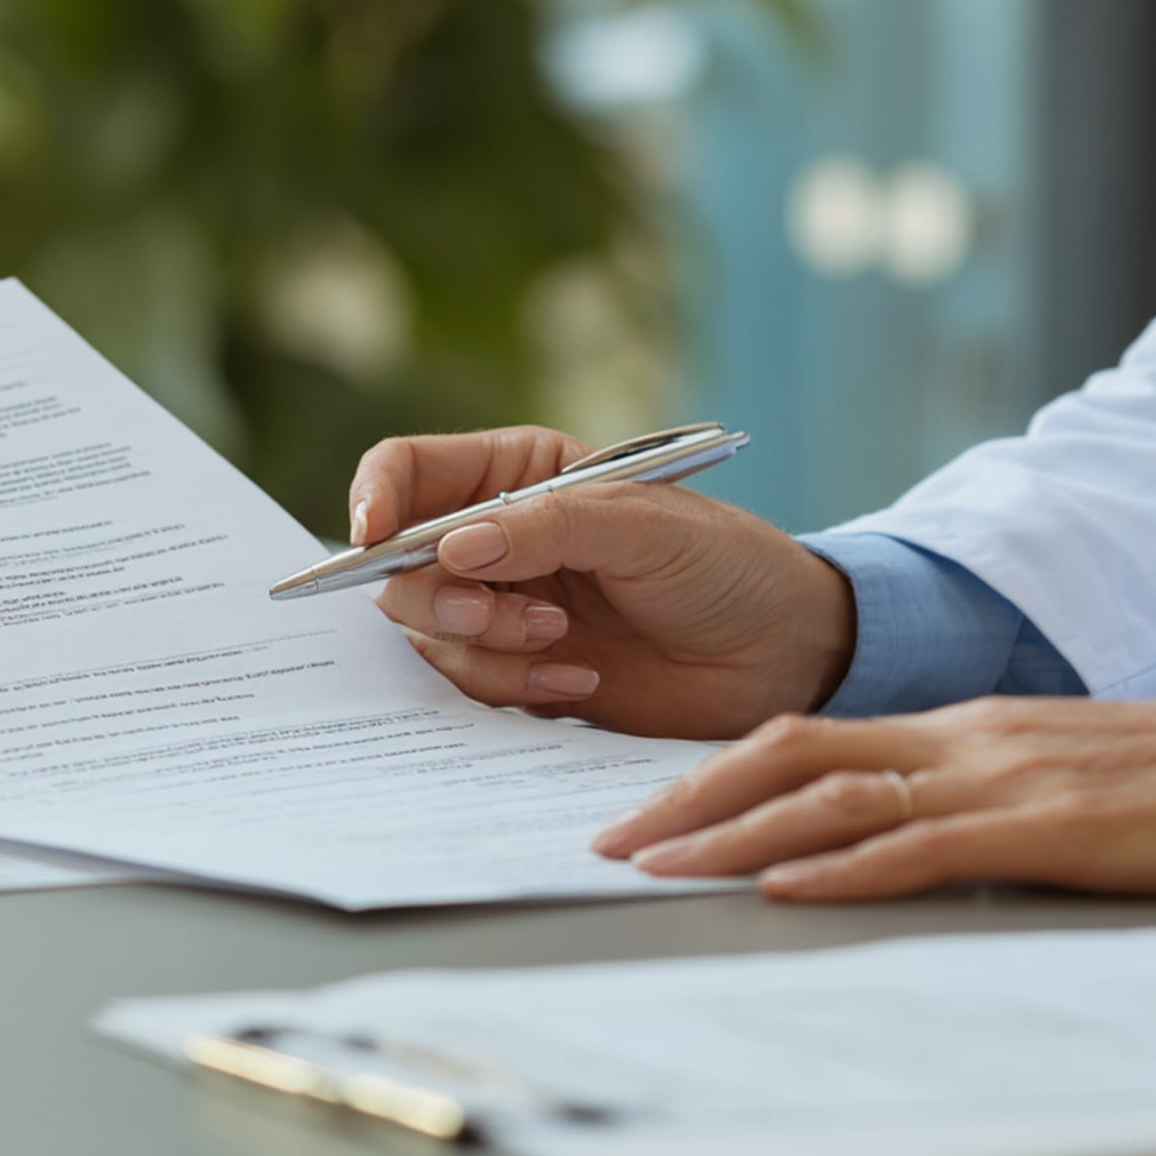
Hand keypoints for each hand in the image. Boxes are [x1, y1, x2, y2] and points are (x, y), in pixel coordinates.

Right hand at [350, 427, 854, 737]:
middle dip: (435, 594)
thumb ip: (544, 527)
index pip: (407, 471)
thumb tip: (450, 549)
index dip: (375, 500)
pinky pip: (468, 684)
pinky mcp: (519, 670)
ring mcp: (503, 606)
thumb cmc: (724, 563)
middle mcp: (494, 538)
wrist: (783, 653)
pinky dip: (512, 684)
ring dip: (485, 644)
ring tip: (564, 644)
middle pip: (398, 563)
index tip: (373, 539)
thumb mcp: (642, 523)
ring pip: (428, 629)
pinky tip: (579, 677)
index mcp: (515, 472)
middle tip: (496, 612)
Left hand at [591, 695, 1155, 899]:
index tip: (643, 812)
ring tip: (661, 867)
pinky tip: (787, 889)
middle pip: (787, 753)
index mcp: (948, 729)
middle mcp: (956, 740)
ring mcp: (998, 777)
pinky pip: (924, 845)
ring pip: (835, 796)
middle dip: (688, 799)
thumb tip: (869, 830)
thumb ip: (954, 792)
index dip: (709, 774)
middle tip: (612, 842)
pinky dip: (845, 868)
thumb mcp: (1038, 774)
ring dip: (737, 835)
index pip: (799, 738)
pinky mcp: (1048, 826)